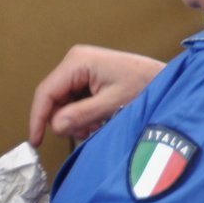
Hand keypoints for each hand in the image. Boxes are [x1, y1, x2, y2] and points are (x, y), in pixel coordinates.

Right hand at [29, 45, 165, 145]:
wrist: (167, 79)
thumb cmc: (146, 85)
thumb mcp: (112, 103)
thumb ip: (82, 115)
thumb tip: (55, 126)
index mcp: (77, 61)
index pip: (46, 92)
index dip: (38, 118)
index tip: (36, 141)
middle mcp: (76, 61)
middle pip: (54, 98)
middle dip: (66, 119)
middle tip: (85, 133)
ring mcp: (82, 68)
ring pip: (64, 102)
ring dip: (76, 119)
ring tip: (97, 126)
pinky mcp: (89, 76)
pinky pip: (76, 99)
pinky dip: (83, 114)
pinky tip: (99, 120)